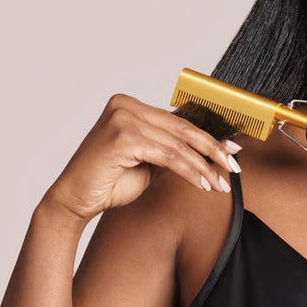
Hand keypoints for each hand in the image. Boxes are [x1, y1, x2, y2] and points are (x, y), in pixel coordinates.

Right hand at [42, 93, 242, 220]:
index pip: (178, 121)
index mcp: (130, 105)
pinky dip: (189, 171)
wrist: (74, 200)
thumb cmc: (108, 182)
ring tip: (219, 183)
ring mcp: (123, 119)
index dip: (208, 136)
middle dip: (212, 149)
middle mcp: (125, 106)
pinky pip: (168, 156)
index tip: (231, 150)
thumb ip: (171, 151)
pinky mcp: (123, 137)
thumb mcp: (148, 162)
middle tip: (233, 166)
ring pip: (178, 144)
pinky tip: (202, 184)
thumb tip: (208, 151)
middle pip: (182, 128)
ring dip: (203, 166)